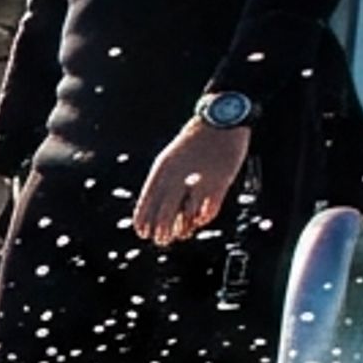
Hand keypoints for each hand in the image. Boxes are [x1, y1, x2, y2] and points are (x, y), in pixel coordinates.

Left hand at [132, 119, 252, 244]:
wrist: (219, 120)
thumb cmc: (194, 141)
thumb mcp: (170, 159)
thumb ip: (163, 180)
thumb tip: (154, 204)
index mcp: (162, 171)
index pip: (147, 202)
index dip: (144, 220)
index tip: (142, 233)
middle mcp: (177, 178)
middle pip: (164, 213)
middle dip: (160, 231)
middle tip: (160, 241)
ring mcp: (199, 181)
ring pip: (186, 216)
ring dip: (182, 229)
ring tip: (180, 235)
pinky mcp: (220, 182)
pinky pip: (209, 210)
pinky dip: (203, 219)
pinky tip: (199, 221)